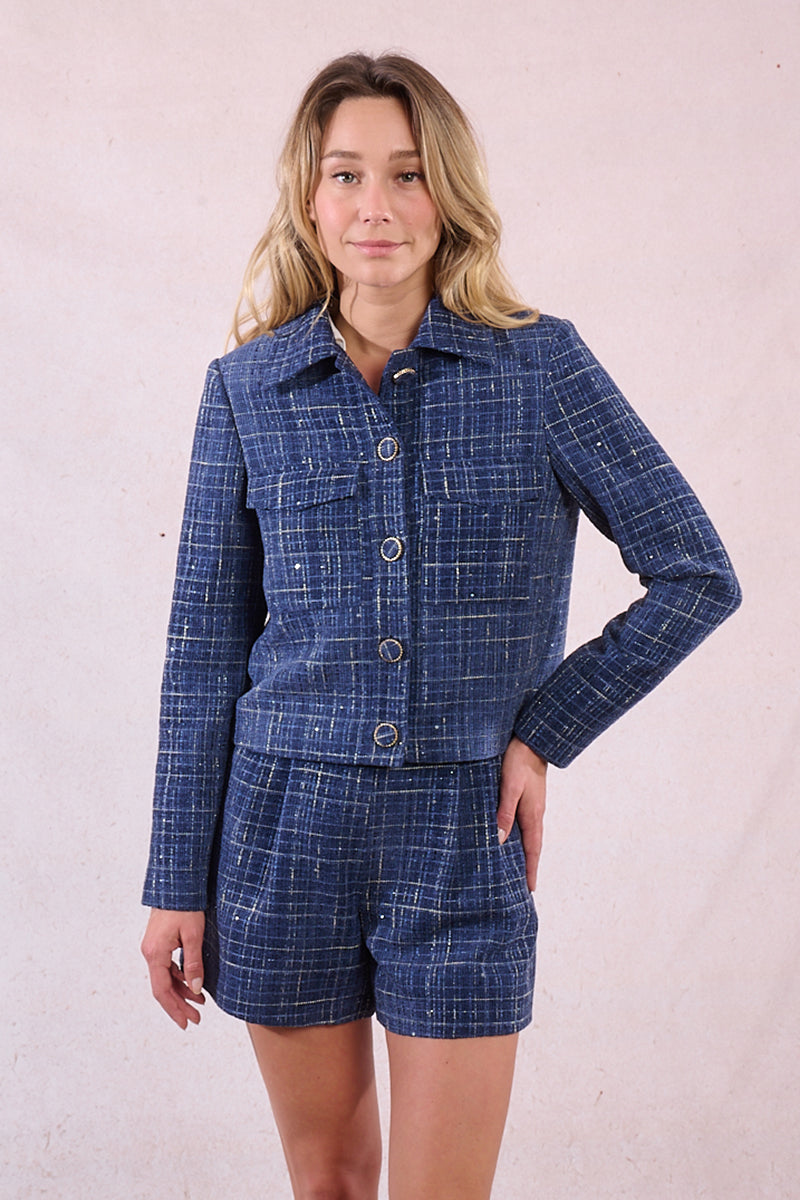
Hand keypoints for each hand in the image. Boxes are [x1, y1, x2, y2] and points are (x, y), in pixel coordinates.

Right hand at [141, 909, 205, 1028]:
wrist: (176, 885)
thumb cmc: (185, 906)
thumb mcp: (193, 935)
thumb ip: (193, 964)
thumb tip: (195, 990)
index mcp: (155, 954)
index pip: (162, 991)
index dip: (174, 1009)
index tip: (186, 1023)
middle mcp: (150, 953)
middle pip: (163, 988)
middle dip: (179, 1005)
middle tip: (195, 1019)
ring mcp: (153, 948)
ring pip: (165, 978)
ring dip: (181, 991)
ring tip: (200, 1003)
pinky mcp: (159, 943)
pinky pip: (167, 967)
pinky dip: (180, 978)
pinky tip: (193, 983)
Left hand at [497, 735, 547, 890]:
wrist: (531, 739)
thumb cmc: (519, 761)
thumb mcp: (510, 787)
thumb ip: (504, 812)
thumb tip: (498, 839)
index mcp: (533, 815)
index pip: (532, 850)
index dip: (531, 870)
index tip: (530, 890)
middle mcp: (534, 813)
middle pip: (532, 846)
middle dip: (528, 866)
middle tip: (523, 886)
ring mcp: (531, 806)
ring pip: (527, 835)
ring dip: (523, 852)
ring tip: (515, 868)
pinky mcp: (526, 798)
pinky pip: (522, 823)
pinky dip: (518, 836)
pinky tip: (509, 837)